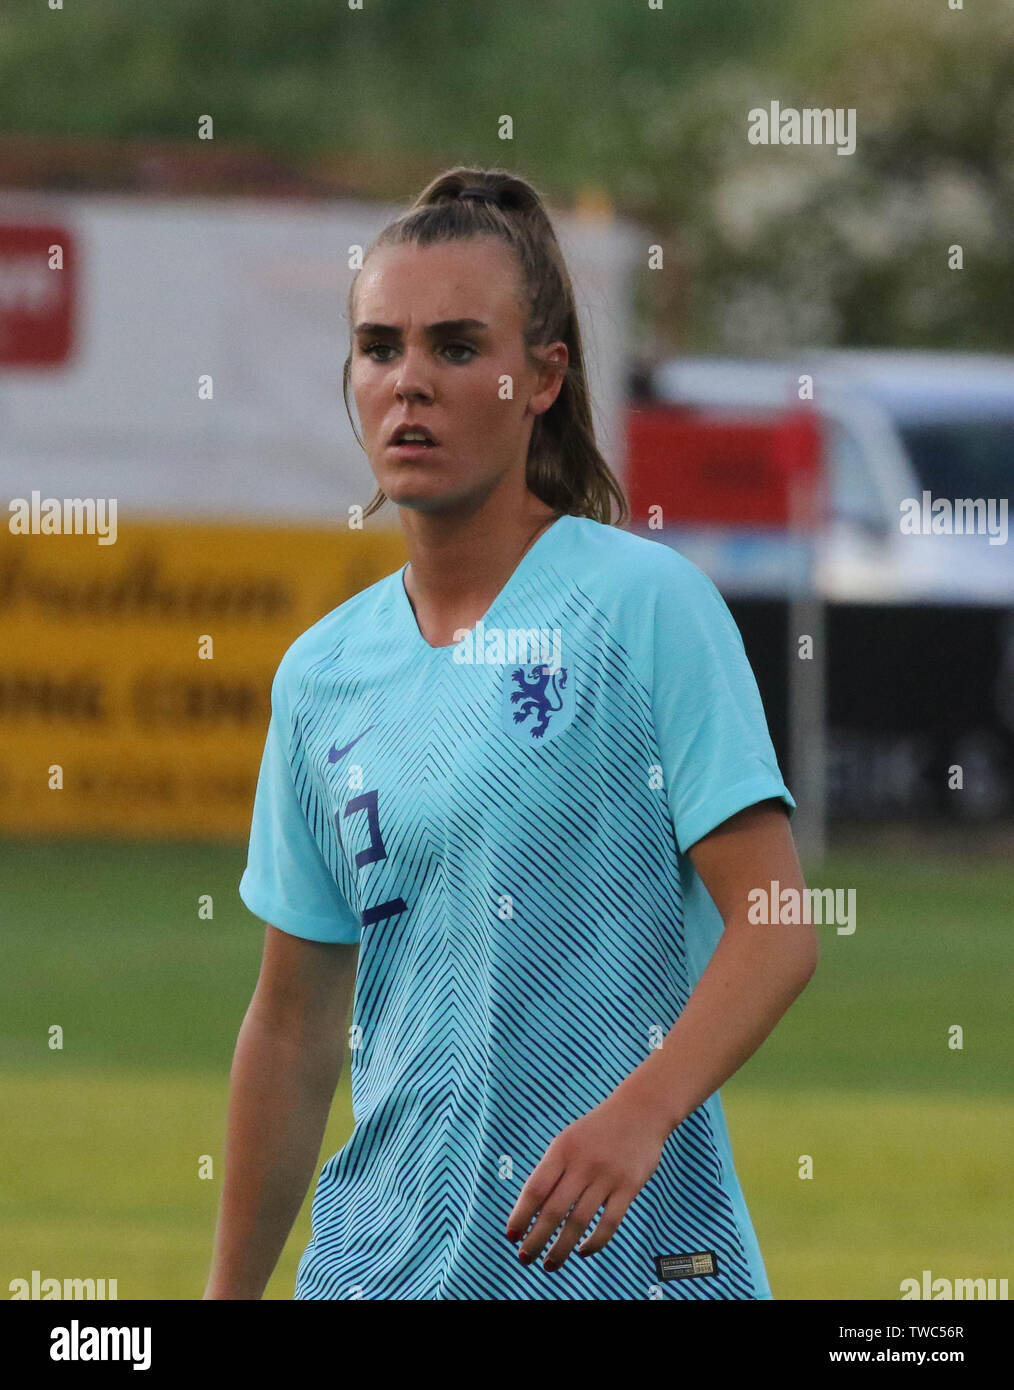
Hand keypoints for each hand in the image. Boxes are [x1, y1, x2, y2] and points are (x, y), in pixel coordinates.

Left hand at [505, 1090, 669, 1271]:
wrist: (640, 1111)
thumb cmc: (597, 1131)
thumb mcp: (568, 1140)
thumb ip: (552, 1171)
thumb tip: (531, 1213)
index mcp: (562, 1149)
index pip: (535, 1189)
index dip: (521, 1215)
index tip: (511, 1236)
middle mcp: (583, 1163)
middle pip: (554, 1210)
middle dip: (536, 1239)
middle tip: (525, 1258)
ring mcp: (607, 1175)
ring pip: (579, 1222)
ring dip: (561, 1248)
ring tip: (550, 1263)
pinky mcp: (630, 1186)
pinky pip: (609, 1223)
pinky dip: (594, 1242)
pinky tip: (582, 1251)